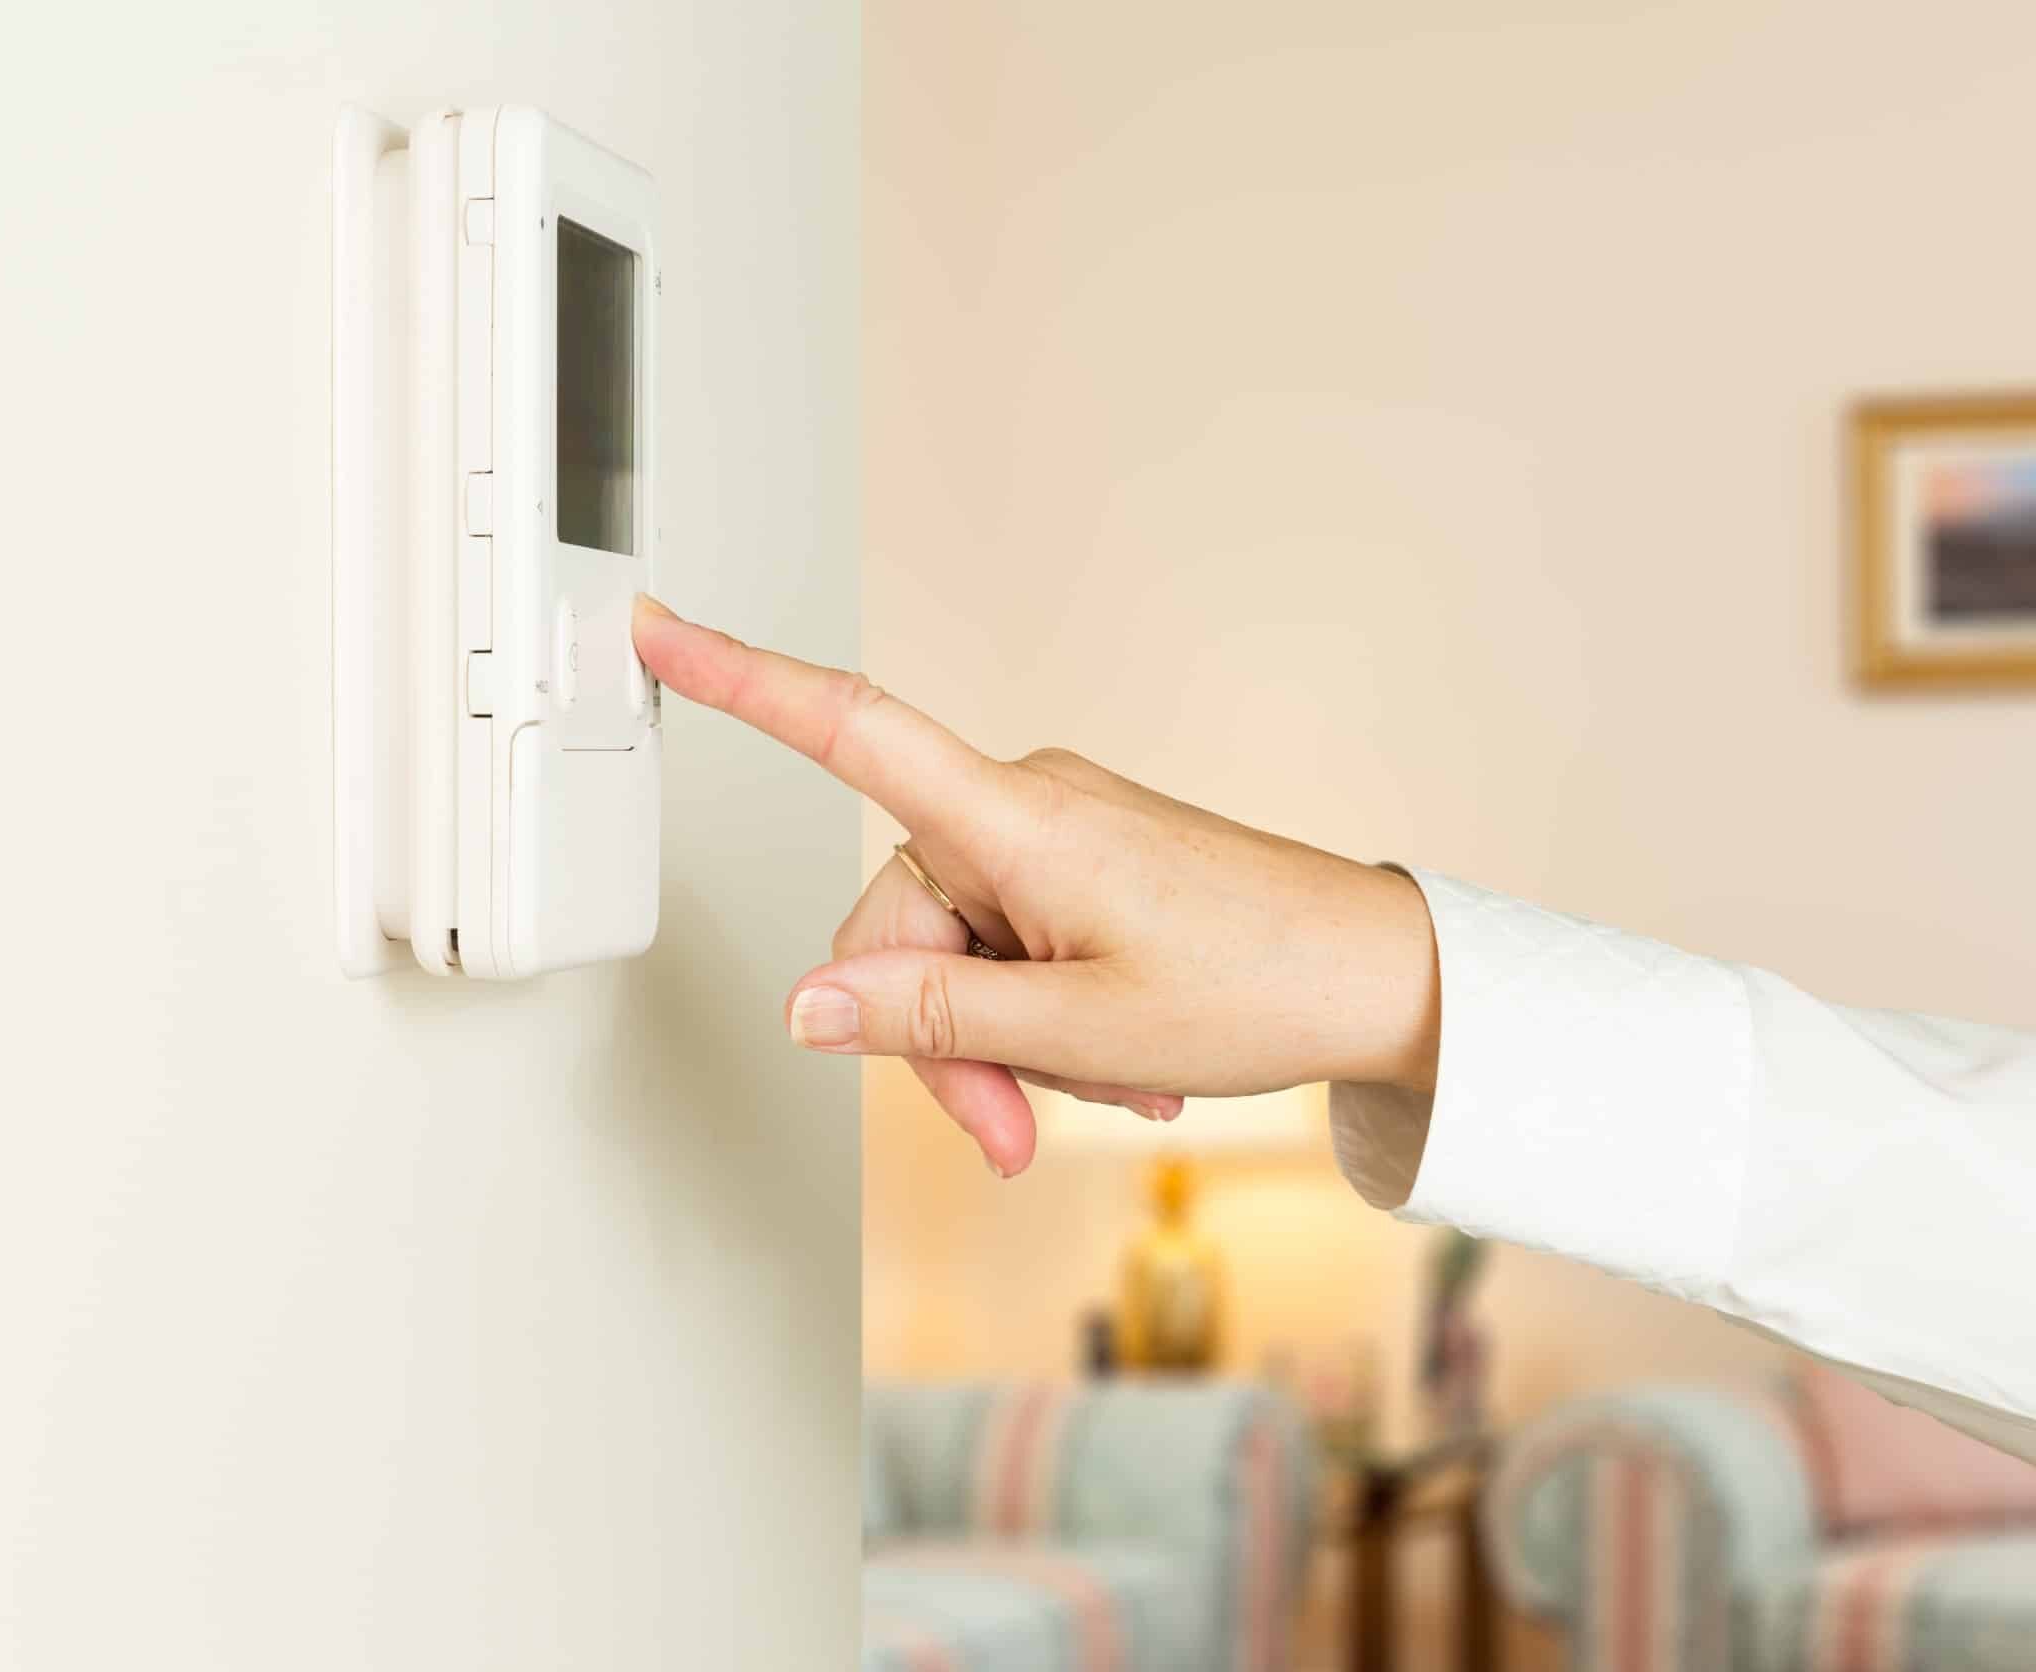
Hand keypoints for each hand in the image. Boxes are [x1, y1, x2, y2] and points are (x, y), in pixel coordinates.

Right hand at [631, 596, 1440, 1177]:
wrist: (1380, 975)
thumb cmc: (1260, 984)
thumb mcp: (1076, 1032)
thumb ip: (929, 1019)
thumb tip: (809, 1008)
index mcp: (1016, 820)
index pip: (848, 730)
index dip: (739, 679)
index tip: (656, 625)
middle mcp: (1028, 806)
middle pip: (898, 922)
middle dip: (937, 1042)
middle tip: (1009, 1132)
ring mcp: (1061, 834)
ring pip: (957, 951)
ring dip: (1003, 1044)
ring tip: (1103, 1088)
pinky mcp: (1090, 862)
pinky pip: (1015, 944)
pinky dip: (1044, 1017)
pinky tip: (1116, 1064)